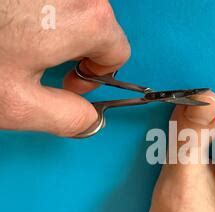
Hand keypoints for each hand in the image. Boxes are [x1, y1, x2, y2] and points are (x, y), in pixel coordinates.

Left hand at [0, 0, 130, 135]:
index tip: (70, 82)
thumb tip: (86, 119)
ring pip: (76, 10)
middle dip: (78, 52)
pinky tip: (16, 22)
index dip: (97, 76)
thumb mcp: (16, 102)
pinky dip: (43, 11)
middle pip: (99, 30)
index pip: (119, 52)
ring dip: (59, 29)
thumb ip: (65, 118)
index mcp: (87, 20)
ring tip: (24, 43)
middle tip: (44, 65)